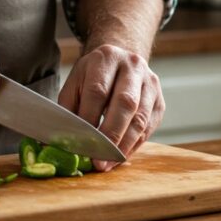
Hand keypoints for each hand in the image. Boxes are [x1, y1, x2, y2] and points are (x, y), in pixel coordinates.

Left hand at [57, 44, 163, 170]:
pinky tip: (120, 156)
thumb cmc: (94, 76)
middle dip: (111, 134)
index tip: (80, 141)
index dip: (89, 118)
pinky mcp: (160, 102)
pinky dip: (133, 145)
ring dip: (123, 145)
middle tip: (98, 159)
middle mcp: (132, 67)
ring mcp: (150, 84)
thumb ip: (68, 107)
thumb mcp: (76, 81)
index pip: (98, 90)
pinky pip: (149, 128)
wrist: (121, 61)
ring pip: (140, 118)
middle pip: (124, 103)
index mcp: (106, 57)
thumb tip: (60, 139)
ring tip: (108, 163)